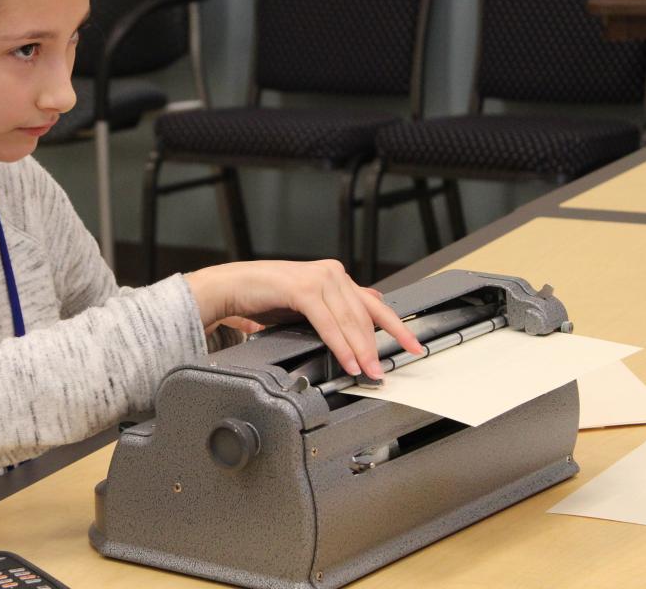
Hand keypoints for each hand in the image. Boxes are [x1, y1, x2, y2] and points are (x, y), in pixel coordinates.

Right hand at [185, 260, 421, 379]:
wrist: (232, 287)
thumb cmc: (265, 297)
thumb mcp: (308, 305)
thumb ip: (334, 310)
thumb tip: (361, 322)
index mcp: (336, 276)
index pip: (375, 305)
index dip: (397, 327)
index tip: (413, 345)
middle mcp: (332, 273)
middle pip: (365, 315)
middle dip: (379, 345)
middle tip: (385, 370)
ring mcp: (319, 278)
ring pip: (350, 320)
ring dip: (361, 350)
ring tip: (369, 371)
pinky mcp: (303, 289)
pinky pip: (328, 323)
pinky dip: (340, 344)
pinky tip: (348, 360)